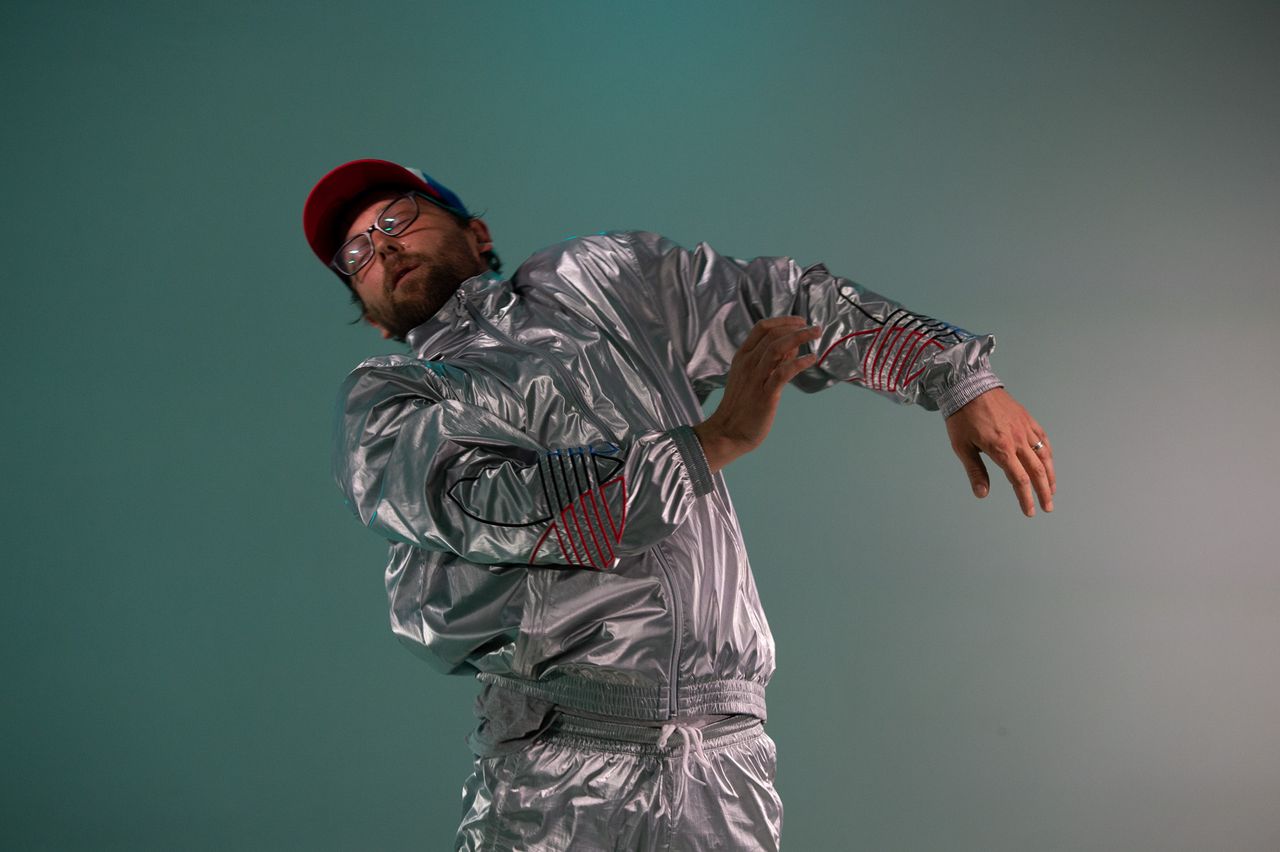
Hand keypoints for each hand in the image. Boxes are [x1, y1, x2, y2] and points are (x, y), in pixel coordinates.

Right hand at [693, 316, 822, 472]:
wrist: (728, 431)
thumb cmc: (741, 405)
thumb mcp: (752, 377)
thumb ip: (771, 361)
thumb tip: (793, 347)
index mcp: (743, 356)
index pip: (762, 328)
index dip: (783, 321)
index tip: (799, 321)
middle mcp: (748, 363)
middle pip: (772, 334)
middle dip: (796, 327)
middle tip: (815, 328)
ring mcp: (755, 378)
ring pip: (777, 348)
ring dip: (799, 338)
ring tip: (815, 335)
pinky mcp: (765, 394)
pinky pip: (783, 372)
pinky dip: (799, 363)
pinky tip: (811, 360)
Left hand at [944, 387, 1055, 516]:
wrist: (968, 386)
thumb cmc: (962, 417)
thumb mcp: (961, 447)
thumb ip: (975, 471)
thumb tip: (982, 494)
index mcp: (1000, 449)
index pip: (1019, 480)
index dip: (1026, 498)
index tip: (1030, 512)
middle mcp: (1017, 440)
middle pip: (1036, 471)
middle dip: (1044, 492)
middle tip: (1048, 507)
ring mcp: (1024, 428)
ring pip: (1044, 456)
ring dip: (1050, 475)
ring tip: (1052, 490)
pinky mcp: (1027, 419)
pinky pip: (1043, 439)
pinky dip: (1048, 453)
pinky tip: (1049, 463)